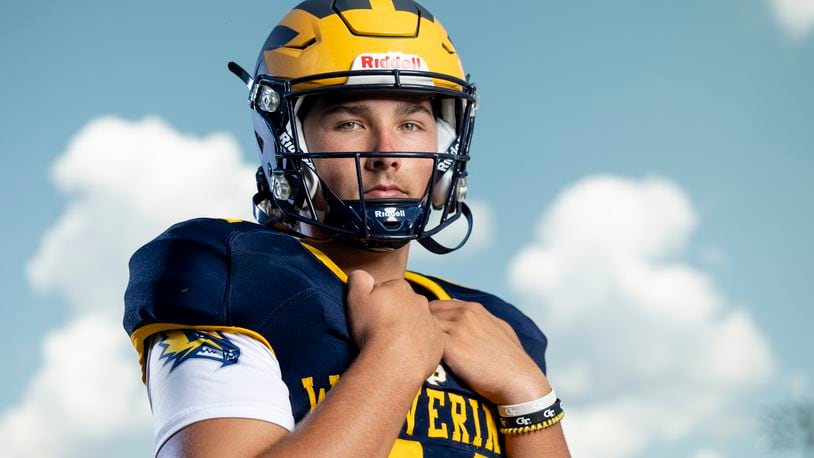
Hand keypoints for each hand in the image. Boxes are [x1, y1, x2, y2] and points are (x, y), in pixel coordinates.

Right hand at [346, 270, 444, 377]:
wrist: (394, 361)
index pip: (386, 290)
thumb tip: (363, 275)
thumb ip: (359, 279)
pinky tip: (405, 354)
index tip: (370, 316)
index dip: (376, 303)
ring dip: (406, 330)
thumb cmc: (374, 330)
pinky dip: (418, 345)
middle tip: (379, 331)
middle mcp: (420, 301)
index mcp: (400, 287)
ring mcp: (431, 321)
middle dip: (393, 314)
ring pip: (416, 322)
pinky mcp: (438, 341)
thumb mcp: (356, 297)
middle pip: (403, 305)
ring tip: (392, 345)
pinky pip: (427, 340)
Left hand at [429, 300, 550, 404]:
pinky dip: (423, 351)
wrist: (518, 380)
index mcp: (473, 308)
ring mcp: (458, 329)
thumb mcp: (500, 328)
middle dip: (420, 327)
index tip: (424, 333)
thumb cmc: (511, 359)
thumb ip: (482, 320)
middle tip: (415, 343)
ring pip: (424, 327)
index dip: (428, 320)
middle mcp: (464, 315)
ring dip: (420, 339)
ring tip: (417, 353)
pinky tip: (424, 362)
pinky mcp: (452, 347)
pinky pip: (427, 343)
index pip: (437, 306)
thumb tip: (469, 318)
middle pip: (427, 314)